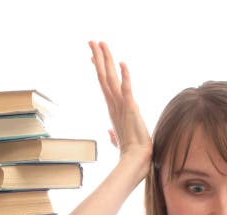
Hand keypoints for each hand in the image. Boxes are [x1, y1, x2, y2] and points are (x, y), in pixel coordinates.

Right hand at [89, 41, 151, 166]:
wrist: (136, 161)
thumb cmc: (130, 152)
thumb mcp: (119, 141)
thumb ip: (113, 135)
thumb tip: (109, 133)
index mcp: (113, 110)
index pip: (104, 85)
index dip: (98, 69)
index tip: (92, 57)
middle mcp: (114, 105)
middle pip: (103, 76)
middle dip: (98, 58)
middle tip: (91, 41)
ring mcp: (120, 106)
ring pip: (110, 78)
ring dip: (106, 60)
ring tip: (100, 43)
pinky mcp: (131, 109)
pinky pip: (127, 88)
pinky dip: (125, 76)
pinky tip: (122, 63)